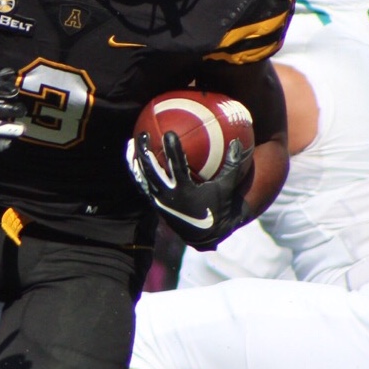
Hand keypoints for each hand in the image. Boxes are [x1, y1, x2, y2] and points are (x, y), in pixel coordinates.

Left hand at [126, 130, 251, 249]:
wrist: (205, 235)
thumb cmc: (217, 207)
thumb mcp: (227, 188)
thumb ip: (232, 166)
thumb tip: (236, 142)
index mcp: (186, 191)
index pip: (176, 167)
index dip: (172, 150)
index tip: (169, 133)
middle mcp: (169, 196)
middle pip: (152, 171)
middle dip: (145, 151)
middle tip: (142, 133)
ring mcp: (160, 200)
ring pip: (144, 177)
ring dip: (137, 159)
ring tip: (132, 142)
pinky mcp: (155, 203)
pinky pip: (143, 184)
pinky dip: (138, 171)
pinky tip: (134, 158)